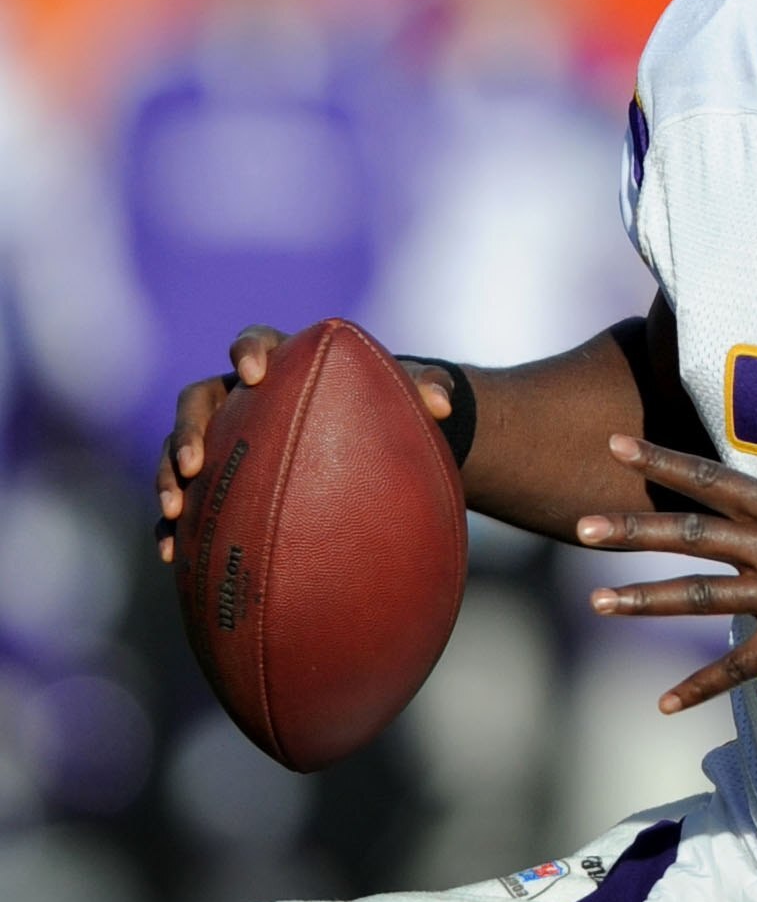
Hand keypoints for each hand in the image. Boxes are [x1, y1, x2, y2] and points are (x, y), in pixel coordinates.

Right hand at [154, 325, 456, 562]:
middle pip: (198, 400)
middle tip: (194, 463)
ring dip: (169, 478)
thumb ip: (427, 389)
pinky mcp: (218, 483)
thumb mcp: (413, 396)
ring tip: (173, 512)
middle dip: (189, 430)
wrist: (376, 447)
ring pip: (179, 451)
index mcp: (282, 363)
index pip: (255, 343)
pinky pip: (188, 503)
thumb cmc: (391, 409)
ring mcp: (224, 440)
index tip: (255, 372)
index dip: (249, 352)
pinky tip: (173, 558)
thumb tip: (443, 404)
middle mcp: (241, 398)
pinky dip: (175, 528)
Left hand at [577, 436, 756, 712]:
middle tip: (580, 527)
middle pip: (694, 535)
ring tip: (598, 603)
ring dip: (645, 601)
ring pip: (703, 597)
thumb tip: (735, 512)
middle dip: (634, 531)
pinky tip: (663, 703)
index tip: (613, 444)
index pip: (713, 477)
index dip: (661, 460)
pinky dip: (698, 688)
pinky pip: (738, 668)